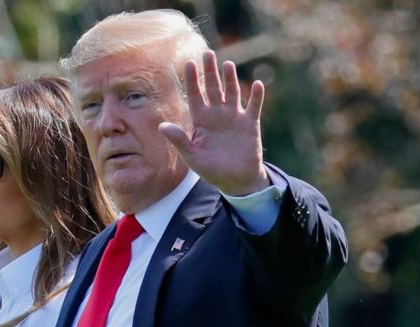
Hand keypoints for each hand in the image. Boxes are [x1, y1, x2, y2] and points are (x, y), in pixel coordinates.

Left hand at [159, 50, 268, 195]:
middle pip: (213, 88)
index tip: (189, 63)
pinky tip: (257, 84)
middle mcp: (217, 114)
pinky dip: (256, 96)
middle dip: (210, 71)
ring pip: (232, 92)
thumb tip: (161, 126)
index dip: (192, 80)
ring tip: (227, 64)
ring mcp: (234, 117)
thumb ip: (179, 139)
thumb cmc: (211, 169)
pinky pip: (254, 106)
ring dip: (230, 79)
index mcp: (201, 120)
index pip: (195, 95)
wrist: (235, 181)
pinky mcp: (250, 123)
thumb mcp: (191, 156)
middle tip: (208, 53)